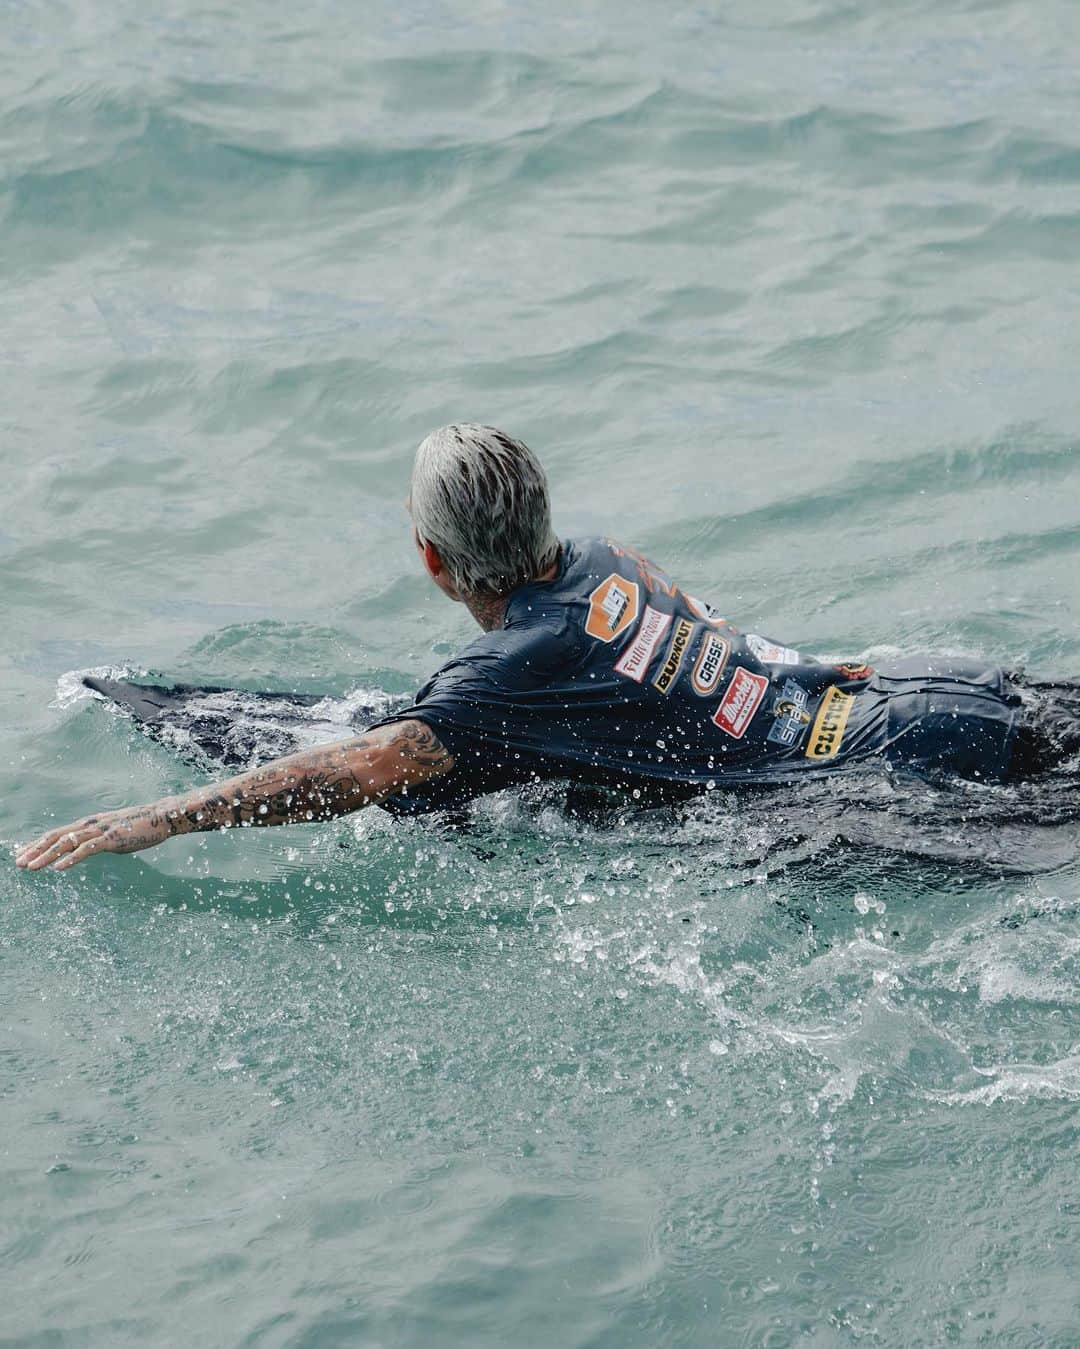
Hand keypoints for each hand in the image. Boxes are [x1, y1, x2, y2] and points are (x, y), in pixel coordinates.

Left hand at [15, 803, 175, 871]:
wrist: (161, 816)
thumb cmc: (139, 826)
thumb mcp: (113, 834)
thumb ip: (99, 841)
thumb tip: (91, 849)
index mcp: (88, 824)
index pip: (57, 834)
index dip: (38, 844)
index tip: (23, 855)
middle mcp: (89, 824)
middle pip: (55, 837)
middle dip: (35, 850)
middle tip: (18, 863)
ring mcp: (100, 830)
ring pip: (66, 843)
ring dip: (46, 856)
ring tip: (31, 867)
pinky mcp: (111, 838)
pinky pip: (87, 849)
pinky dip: (71, 858)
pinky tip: (58, 868)